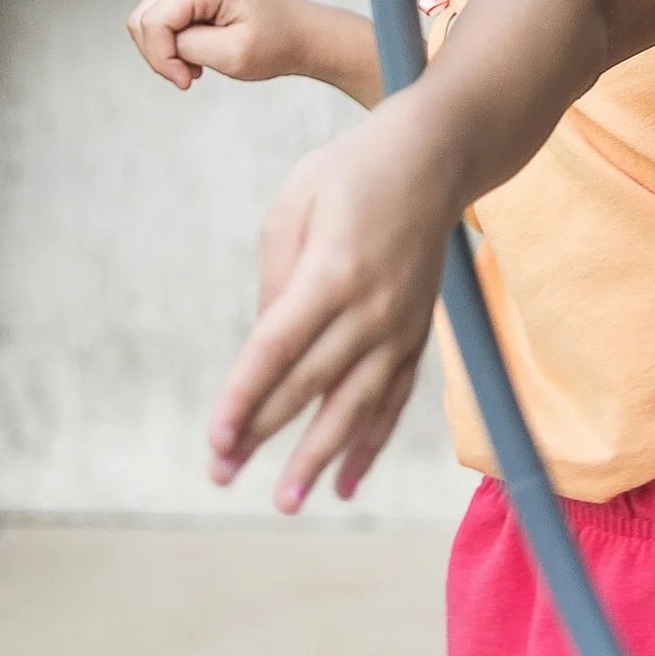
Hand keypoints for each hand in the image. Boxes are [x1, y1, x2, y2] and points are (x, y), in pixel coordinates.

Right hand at [127, 0, 316, 89]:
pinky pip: (159, 18)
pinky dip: (172, 42)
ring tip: (197, 64)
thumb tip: (155, 40)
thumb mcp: (231, 55)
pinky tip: (197, 52)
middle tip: (191, 75)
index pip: (154, 22)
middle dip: (161, 54)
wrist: (303, 34)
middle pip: (142, 19)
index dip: (161, 59)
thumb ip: (185, 47)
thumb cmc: (277, 43)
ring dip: (166, 50)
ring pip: (146, 20)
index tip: (187, 81)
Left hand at [207, 102, 457, 510]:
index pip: (277, 348)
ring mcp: (403, 323)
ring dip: (319, 456)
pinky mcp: (419, 332)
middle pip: (311, 384)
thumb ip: (276, 277)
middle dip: (263, 433)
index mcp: (334, 270)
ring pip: (357, 404)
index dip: (243, 397)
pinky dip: (370, 442)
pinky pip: (394, 398)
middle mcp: (373, 306)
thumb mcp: (294, 203)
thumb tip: (263, 348)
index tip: (215, 440)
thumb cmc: (352, 170)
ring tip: (287, 501)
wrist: (438, 154)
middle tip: (219, 476)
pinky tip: (344, 482)